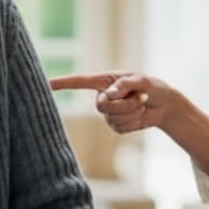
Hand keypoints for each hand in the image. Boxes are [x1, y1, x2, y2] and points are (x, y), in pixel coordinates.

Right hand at [49, 71, 171, 133]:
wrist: (163, 105)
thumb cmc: (152, 87)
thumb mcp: (142, 81)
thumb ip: (125, 85)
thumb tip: (108, 94)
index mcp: (104, 81)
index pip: (78, 82)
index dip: (61, 83)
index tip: (45, 84)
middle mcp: (102, 96)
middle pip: (102, 105)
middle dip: (124, 104)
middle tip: (140, 97)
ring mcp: (108, 113)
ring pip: (113, 117)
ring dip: (132, 111)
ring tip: (142, 102)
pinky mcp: (116, 125)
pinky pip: (120, 127)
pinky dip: (134, 121)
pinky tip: (140, 113)